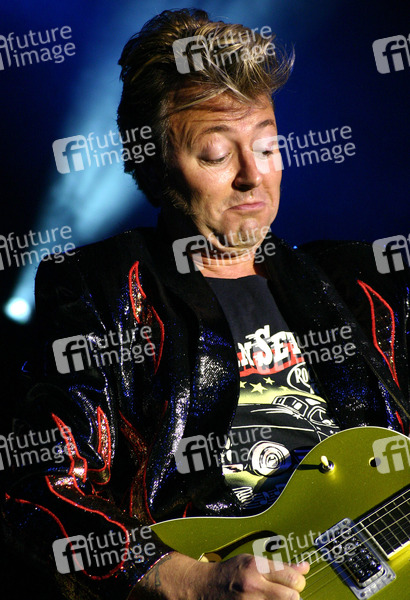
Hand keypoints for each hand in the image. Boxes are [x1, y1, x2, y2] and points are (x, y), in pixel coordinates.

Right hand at [131, 551, 308, 598]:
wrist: (201, 588)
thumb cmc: (229, 573)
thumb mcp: (252, 562)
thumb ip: (280, 566)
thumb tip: (305, 567)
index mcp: (256, 567)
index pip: (293, 578)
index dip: (298, 582)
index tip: (294, 582)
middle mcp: (253, 586)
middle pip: (292, 598)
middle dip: (293, 597)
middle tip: (286, 595)